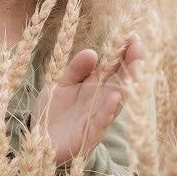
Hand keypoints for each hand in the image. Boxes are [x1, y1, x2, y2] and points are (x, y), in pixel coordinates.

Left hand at [31, 32, 143, 165]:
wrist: (38, 141)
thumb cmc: (53, 111)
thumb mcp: (61, 83)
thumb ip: (75, 69)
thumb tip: (92, 51)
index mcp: (94, 86)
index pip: (114, 66)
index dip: (123, 52)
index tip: (131, 34)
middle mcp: (100, 101)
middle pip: (121, 81)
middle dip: (132, 63)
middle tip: (139, 45)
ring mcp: (97, 118)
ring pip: (117, 100)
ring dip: (127, 84)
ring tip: (135, 66)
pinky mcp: (88, 136)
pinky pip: (101, 122)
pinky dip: (108, 110)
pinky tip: (115, 97)